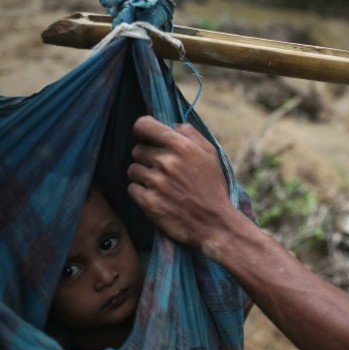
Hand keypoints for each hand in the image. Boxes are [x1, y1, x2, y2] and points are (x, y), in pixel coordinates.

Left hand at [127, 116, 233, 248]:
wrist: (214, 223)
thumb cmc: (212, 187)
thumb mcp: (211, 155)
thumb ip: (191, 135)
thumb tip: (173, 126)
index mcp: (181, 146)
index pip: (143, 125)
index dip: (143, 131)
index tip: (147, 138)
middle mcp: (166, 162)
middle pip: (137, 150)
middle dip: (147, 158)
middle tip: (164, 170)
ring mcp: (156, 182)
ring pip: (133, 170)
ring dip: (143, 176)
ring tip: (162, 185)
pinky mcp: (148, 202)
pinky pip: (132, 188)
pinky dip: (141, 192)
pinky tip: (158, 197)